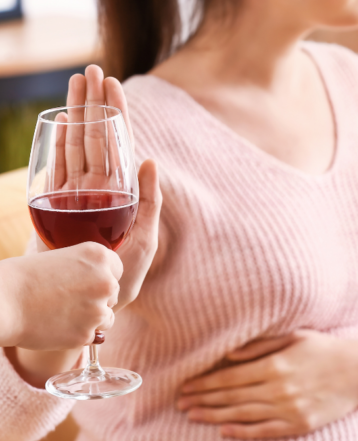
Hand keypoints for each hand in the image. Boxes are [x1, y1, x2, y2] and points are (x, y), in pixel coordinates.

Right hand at [0, 243, 121, 350]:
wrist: (0, 302)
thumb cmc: (21, 277)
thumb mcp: (60, 258)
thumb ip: (85, 268)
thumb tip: (101, 279)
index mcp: (98, 257)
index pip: (116, 269)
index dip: (100, 277)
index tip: (84, 281)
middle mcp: (105, 281)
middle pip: (113, 293)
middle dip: (96, 298)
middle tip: (67, 298)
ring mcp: (98, 310)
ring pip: (107, 317)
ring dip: (91, 318)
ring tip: (62, 312)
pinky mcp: (87, 334)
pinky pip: (92, 335)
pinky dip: (79, 334)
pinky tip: (58, 325)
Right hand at [57, 65, 162, 310]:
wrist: (90, 300)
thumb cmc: (126, 275)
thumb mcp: (145, 238)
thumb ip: (150, 202)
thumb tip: (150, 161)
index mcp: (125, 193)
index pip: (122, 144)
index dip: (118, 114)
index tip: (115, 84)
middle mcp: (100, 188)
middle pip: (98, 136)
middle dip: (96, 103)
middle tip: (93, 69)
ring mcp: (77, 194)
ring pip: (77, 144)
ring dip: (77, 112)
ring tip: (77, 81)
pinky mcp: (55, 205)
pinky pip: (56, 167)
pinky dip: (58, 142)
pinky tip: (61, 119)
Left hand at [177, 331, 357, 438]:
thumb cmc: (324, 349)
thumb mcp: (294, 337)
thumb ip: (261, 346)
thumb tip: (229, 354)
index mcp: (275, 364)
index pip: (230, 378)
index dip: (205, 383)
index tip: (186, 385)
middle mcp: (279, 388)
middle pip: (231, 397)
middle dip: (203, 399)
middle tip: (180, 403)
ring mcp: (289, 409)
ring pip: (243, 415)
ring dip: (214, 416)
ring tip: (193, 416)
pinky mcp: (299, 424)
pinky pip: (265, 431)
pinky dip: (243, 432)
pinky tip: (224, 431)